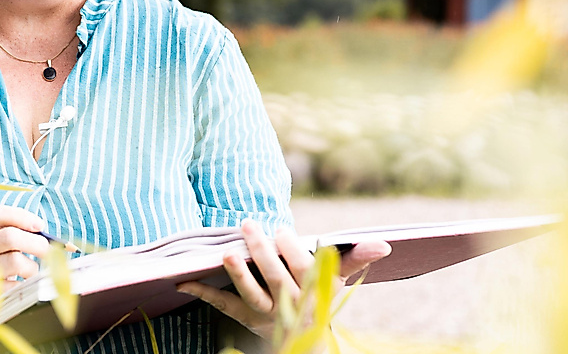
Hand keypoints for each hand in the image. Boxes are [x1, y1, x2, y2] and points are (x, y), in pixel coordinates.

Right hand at [0, 205, 50, 320]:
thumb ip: (16, 233)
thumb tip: (54, 240)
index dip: (20, 216)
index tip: (39, 225)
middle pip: (10, 237)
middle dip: (36, 243)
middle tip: (46, 250)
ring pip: (16, 261)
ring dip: (32, 267)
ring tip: (30, 272)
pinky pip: (16, 285)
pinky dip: (25, 285)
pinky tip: (21, 285)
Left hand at [176, 219, 390, 338]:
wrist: (303, 342)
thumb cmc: (317, 299)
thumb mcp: (335, 281)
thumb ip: (352, 259)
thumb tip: (384, 244)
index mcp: (314, 293)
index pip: (304, 270)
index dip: (292, 250)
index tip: (281, 230)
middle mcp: (292, 307)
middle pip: (276, 279)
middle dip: (262, 252)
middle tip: (248, 225)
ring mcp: (268, 316)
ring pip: (253, 297)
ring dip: (238, 275)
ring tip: (226, 253)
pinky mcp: (246, 320)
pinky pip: (224, 306)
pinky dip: (203, 292)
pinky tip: (183, 279)